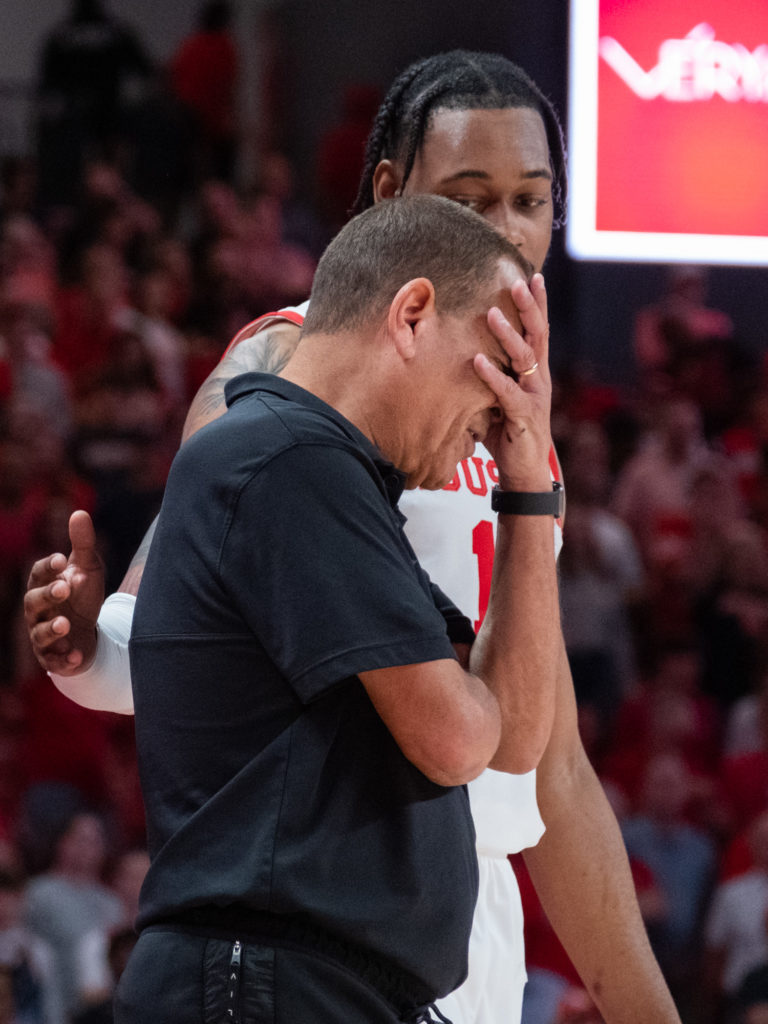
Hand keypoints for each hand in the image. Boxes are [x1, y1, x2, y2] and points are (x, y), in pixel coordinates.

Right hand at [24, 510, 104, 674]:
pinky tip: (77, 654)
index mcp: (44, 585)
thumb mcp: (88, 568)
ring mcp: (43, 636)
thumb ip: (83, 544)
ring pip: (38, 634)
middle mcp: (37, 611)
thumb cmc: (82, 596)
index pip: (37, 574)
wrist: (89, 633)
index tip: (59, 559)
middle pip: (33, 602)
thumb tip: (80, 513)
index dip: (46, 567)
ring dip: (51, 628)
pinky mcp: (54, 659)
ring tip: (65, 623)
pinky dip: (65, 659)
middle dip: (47, 595)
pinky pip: (54, 662)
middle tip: (64, 588)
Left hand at [474, 273, 551, 489]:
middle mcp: (539, 378)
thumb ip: (487, 377)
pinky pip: (507, 392)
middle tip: (518, 282)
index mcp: (534, 372)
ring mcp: (534, 396)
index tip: (533, 277)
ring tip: (491, 313)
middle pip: (538, 335)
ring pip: (524, 357)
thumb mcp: (496, 398)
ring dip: (508, 334)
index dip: (538, 305)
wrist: (525, 472)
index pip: (539, 331)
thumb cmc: (508, 433)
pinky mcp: (524, 416)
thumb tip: (461, 355)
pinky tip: (477, 360)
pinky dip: (492, 375)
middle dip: (529, 307)